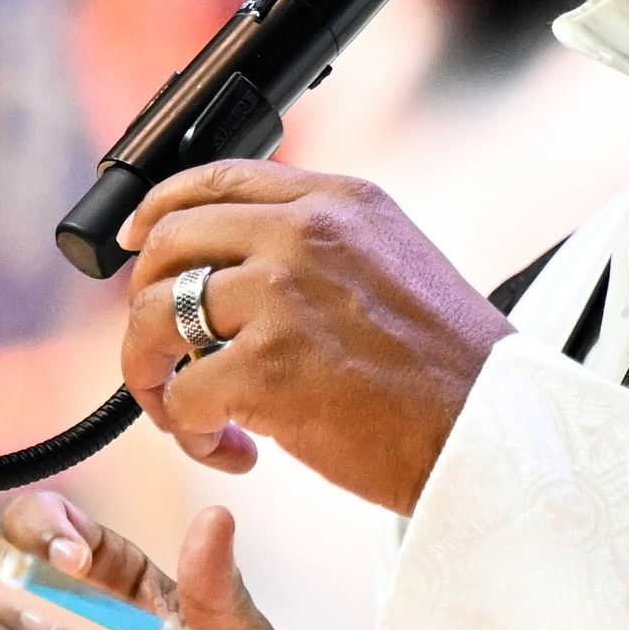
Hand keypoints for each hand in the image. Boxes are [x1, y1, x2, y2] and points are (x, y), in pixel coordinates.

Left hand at [119, 162, 514, 512]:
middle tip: (164, 355)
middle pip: (169, 244)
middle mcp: (303, 233)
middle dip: (148, 306)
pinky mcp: (266, 367)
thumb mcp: (392, 262)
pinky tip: (233, 451)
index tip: (134, 243)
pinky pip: (181, 395)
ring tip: (187, 414)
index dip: (158, 211)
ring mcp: (281, 296)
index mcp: (336, 201)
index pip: (216, 178)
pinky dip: (190, 432)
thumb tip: (233, 269)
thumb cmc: (448, 370)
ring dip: (153, 375)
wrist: (493, 433)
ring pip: (157, 317)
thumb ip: (320, 246)